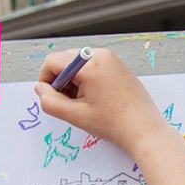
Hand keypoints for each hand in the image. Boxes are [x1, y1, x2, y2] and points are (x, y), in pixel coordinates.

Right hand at [35, 48, 176, 160]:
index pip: (53, 62)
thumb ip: (50, 101)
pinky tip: (94, 99)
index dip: (45, 80)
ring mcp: (111, 58)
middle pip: (64, 60)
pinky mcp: (116, 65)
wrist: (144, 129)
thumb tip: (40, 88)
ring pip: (77, 63)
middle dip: (60, 80)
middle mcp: (101, 55)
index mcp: (90, 65)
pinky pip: (91, 66)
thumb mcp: (75, 115)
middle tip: (69, 103)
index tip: (51, 98)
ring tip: (82, 103)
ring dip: (72, 81)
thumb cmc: (114, 124)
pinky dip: (85, 79)